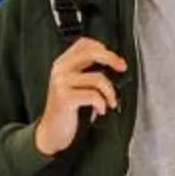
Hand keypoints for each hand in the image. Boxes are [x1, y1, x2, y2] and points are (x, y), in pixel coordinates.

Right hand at [33, 37, 127, 155]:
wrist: (52, 131)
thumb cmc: (67, 109)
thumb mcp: (75, 85)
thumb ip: (87, 72)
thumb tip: (113, 64)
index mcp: (63, 63)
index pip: (84, 43)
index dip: (102, 47)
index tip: (115, 59)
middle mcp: (60, 69)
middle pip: (91, 53)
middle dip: (112, 59)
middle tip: (122, 68)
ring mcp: (61, 83)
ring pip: (97, 78)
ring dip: (110, 92)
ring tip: (111, 101)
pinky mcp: (64, 98)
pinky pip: (93, 95)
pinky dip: (102, 104)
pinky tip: (100, 110)